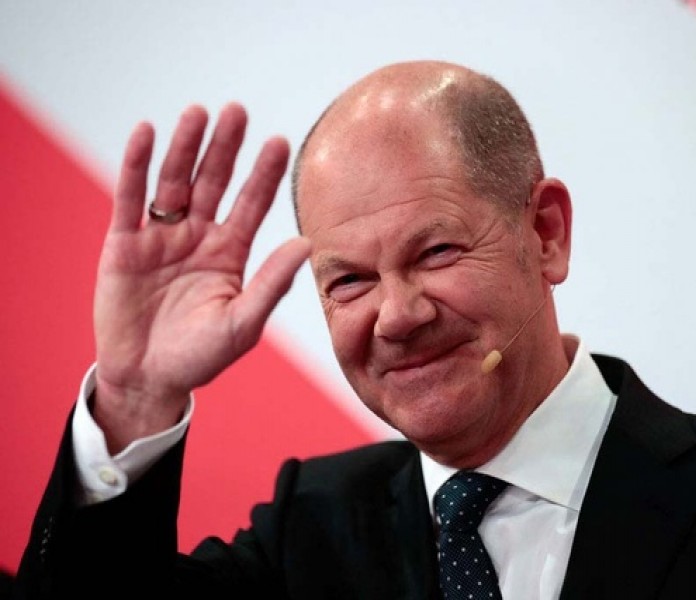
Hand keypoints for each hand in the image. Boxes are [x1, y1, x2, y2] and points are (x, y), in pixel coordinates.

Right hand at [92, 103, 310, 451]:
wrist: (148, 379)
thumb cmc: (200, 357)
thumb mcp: (243, 323)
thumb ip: (271, 283)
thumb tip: (306, 243)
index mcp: (230, 253)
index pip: (252, 204)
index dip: (263, 174)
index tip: (279, 142)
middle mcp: (198, 237)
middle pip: (214, 182)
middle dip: (225, 148)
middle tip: (237, 111)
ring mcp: (161, 237)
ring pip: (174, 183)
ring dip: (185, 148)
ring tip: (198, 113)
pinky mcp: (124, 244)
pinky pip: (131, 198)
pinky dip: (136, 166)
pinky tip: (146, 133)